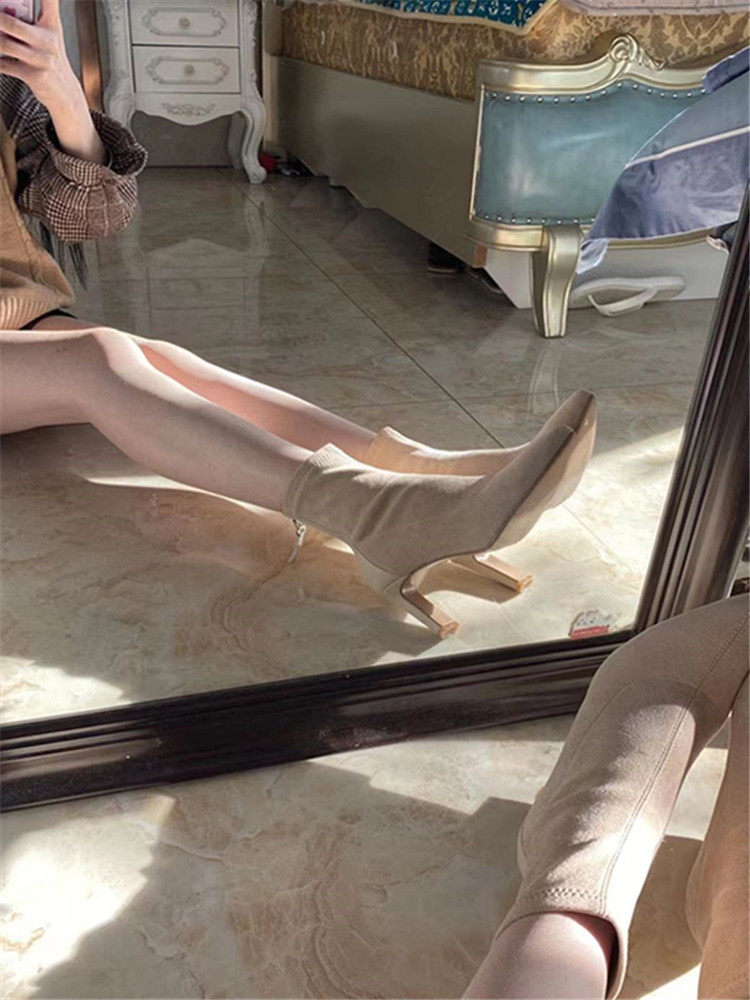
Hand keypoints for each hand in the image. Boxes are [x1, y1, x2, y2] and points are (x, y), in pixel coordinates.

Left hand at [0, 0, 105, 162]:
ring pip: (7, 45)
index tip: (26, 0)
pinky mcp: (34, 76)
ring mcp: (42, 60)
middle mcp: (49, 42)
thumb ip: (34, 17)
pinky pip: (6, 66)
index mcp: (52, 26)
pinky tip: (0, 59)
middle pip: (15, 25)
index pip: (50, 1)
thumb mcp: (50, 35)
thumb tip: (7, 8)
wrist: (65, 93)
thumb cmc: (50, 59)